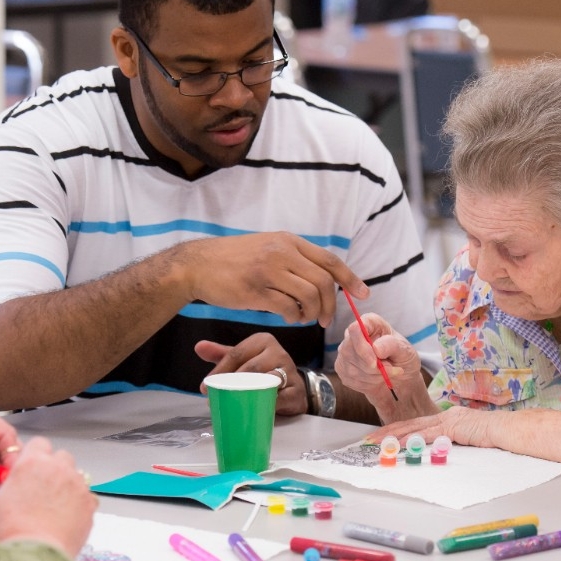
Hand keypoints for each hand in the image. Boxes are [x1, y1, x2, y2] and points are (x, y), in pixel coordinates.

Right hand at [0, 437, 96, 557]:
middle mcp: (58, 468)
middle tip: (46, 487)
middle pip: (61, 457)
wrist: (35, 551)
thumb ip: (15, 480)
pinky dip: (81, 503)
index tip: (36, 464)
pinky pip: (88, 496)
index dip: (37, 454)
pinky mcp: (89, 501)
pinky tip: (68, 516)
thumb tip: (20, 478)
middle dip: (55, 468)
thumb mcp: (2, 497)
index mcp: (33, 462)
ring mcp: (76, 484)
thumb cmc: (16, 529)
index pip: (39, 444)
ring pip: (76, 475)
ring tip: (56, 506)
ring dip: (69, 485)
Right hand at [178, 232, 367, 326]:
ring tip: (304, 318)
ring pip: (309, 296)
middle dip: (331, 304)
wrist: (197, 265)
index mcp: (288, 241)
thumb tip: (322, 281)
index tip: (363, 294)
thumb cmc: (234, 260)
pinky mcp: (255, 290)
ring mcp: (268, 270)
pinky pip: (287, 308)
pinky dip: (293, 316)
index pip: (329, 260)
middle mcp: (281, 252)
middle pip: (323, 281)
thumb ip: (293, 259)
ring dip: (312, 312)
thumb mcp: (267, 247)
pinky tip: (288, 316)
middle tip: (325, 319)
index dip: (350, 279)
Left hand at [195, 333, 307, 414]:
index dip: (219, 371)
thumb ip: (222, 354)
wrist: (293, 386)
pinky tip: (256, 409)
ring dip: (248, 394)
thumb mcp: (243, 359)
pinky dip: (268, 404)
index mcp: (262, 340)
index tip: (205, 387)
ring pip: (266, 380)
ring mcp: (290, 370)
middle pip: (250, 367)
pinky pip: (281, 398)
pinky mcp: (297, 390)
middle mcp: (278, 351)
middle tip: (216, 397)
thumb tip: (198, 346)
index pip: (236, 353)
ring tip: (234, 403)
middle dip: (231, 384)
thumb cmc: (263, 370)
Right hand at [334, 313, 421, 400]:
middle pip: (349, 349)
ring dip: (372, 376)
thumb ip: (392, 345)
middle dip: (371, 366)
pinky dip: (366, 384)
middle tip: (390, 369)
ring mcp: (345, 352)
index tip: (375, 362)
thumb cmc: (402, 359)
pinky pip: (349, 379)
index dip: (362, 346)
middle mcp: (354, 335)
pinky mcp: (342, 369)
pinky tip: (376, 380)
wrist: (400, 380)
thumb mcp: (405, 350)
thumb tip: (376, 348)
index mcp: (370, 323)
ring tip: (385, 374)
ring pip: (350, 367)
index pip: (355, 328)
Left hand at [363, 405, 492, 446]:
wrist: (508, 430)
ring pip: (414, 428)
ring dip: (393, 436)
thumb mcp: (467, 438)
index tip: (381, 436)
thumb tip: (438, 451)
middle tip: (369, 440)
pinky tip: (400, 444)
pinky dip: (412, 440)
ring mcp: (447, 420)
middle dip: (387, 432)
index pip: (415, 424)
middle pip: (409, 424)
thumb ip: (452, 441)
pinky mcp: (452, 427)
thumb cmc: (493, 436)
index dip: (397, 430)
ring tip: (377, 442)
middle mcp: (444, 416)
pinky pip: (428, 434)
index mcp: (446, 418)